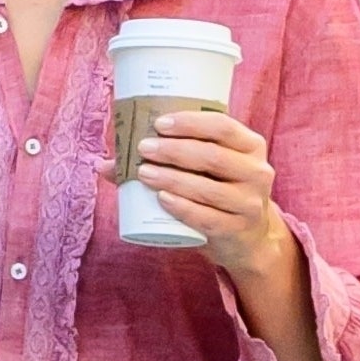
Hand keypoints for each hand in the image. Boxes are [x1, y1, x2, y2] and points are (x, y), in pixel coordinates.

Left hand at [98, 110, 288, 277]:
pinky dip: (182, 207)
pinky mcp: (238, 229)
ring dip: (172, 177)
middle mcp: (256, 171)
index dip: (190, 122)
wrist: (247, 238)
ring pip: (207, 187)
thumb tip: (102, 163)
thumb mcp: (207, 170)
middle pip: (212, 155)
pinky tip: (162, 198)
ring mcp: (250, 202)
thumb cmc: (218, 191)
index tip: (159, 123)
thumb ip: (167, 158)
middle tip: (144, 148)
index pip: (222, 125)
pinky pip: (207, 217)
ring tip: (143, 172)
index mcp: (250, 145)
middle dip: (174, 150)